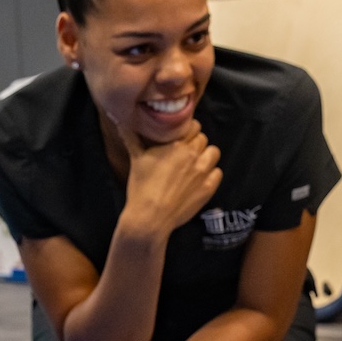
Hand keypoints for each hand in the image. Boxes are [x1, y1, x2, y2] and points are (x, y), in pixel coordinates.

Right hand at [118, 120, 221, 235]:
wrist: (151, 217)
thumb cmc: (141, 188)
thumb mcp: (136, 159)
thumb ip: (132, 138)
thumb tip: (122, 123)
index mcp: (176, 144)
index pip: (193, 126)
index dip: (187, 131)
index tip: (181, 138)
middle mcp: (192, 155)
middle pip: (203, 138)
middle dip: (195, 143)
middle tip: (186, 153)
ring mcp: (202, 172)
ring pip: (214, 152)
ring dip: (206, 155)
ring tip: (196, 164)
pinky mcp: (209, 188)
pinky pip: (218, 172)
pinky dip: (212, 173)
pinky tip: (200, 179)